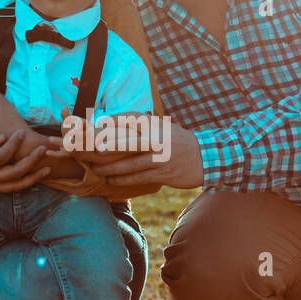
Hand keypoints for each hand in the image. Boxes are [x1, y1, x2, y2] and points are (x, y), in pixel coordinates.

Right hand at [0, 127, 50, 193]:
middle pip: (12, 174)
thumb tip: (2, 137)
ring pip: (14, 187)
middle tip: (43, 150)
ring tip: (47, 168)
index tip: (22, 132)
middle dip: (30, 162)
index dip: (13, 144)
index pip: (0, 157)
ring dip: (32, 178)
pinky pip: (10, 189)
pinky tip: (36, 174)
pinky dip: (24, 183)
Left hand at [70, 116, 204, 188]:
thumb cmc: (179, 142)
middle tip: (94, 148)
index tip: (99, 123)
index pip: (133, 118)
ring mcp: (161, 158)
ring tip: (96, 169)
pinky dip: (123, 180)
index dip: (115, 120)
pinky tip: (111, 180)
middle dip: (111, 145)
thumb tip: (118, 122)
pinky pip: (139, 178)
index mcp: (157, 126)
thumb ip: (146, 126)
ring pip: (132, 164)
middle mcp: (158, 140)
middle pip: (130, 142)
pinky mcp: (163, 174)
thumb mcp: (165, 128)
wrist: (206, 159)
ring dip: (112, 168)